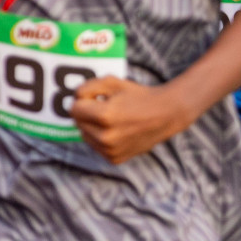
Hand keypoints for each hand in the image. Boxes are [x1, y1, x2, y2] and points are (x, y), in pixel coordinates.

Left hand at [71, 75, 192, 164]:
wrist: (166, 115)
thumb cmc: (139, 96)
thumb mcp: (114, 82)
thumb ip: (88, 87)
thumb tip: (74, 98)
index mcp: (106, 116)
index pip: (74, 108)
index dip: (84, 99)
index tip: (97, 97)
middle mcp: (107, 137)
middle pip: (77, 122)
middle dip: (87, 113)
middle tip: (106, 107)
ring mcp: (111, 151)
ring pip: (85, 135)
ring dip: (92, 126)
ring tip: (112, 119)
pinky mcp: (115, 159)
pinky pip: (96, 146)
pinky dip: (101, 138)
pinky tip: (117, 130)